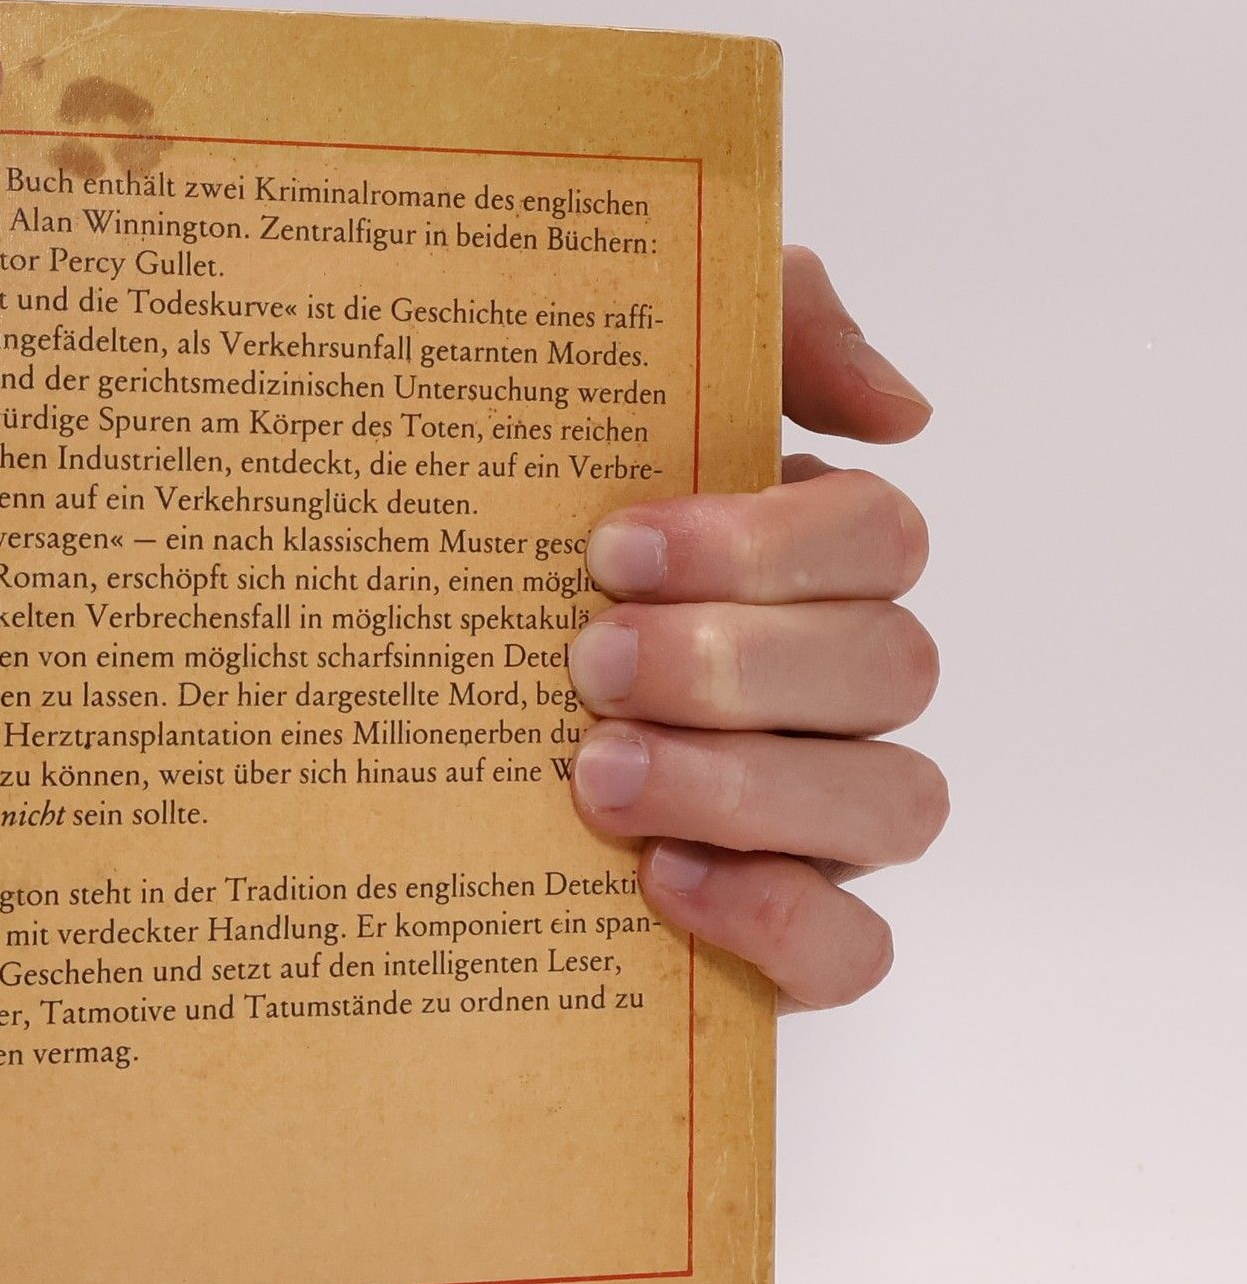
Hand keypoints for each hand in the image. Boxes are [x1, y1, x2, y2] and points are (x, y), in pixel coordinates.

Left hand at [566, 246, 944, 1010]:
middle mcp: (830, 690)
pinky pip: (856, 950)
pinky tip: (662, 880)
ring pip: (895, 804)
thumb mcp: (598, 398)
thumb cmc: (511, 556)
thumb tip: (899, 410)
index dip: (767, 544)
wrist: (383, 724)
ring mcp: (818, 816)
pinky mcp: (782, 932)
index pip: (878, 538)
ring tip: (594, 773)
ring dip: (747, 784)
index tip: (610, 550)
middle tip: (585, 662)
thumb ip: (764, 333)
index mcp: (798, 568)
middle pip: (892, 667)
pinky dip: (777, 918)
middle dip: (734, 664)